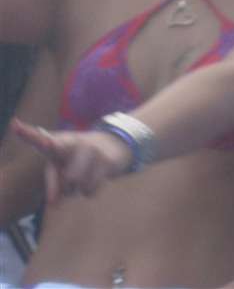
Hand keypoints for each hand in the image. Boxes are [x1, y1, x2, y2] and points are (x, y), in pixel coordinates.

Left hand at [12, 118, 132, 203]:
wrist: (114, 142)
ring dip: (78, 188)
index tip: (20, 128)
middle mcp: (74, 143)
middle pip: (66, 178)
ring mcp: (92, 150)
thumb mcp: (61, 163)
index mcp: (58, 141)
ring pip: (76, 186)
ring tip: (84, 174)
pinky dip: (89, 190)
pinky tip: (95, 176)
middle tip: (71, 178)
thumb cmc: (77, 156)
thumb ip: (52, 181)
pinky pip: (90, 190)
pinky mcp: (106, 161)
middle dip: (67, 187)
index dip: (30, 135)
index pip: (39, 139)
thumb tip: (53, 203)